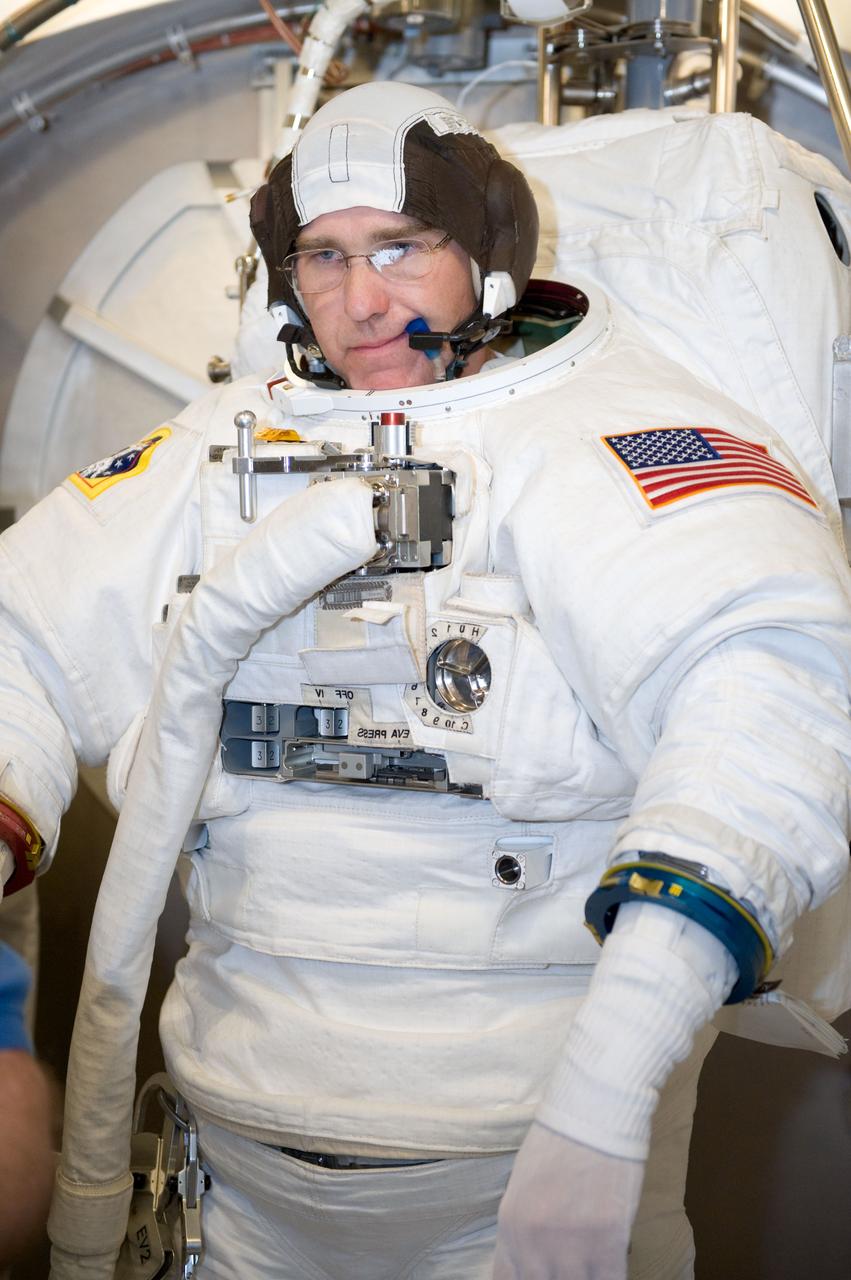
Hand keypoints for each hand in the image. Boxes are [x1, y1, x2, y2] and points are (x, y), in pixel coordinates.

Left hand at [492, 1122, 644, 1279]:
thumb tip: (530, 1262)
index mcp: (510, 1225)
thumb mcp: (523, 1184)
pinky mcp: (608, 1242)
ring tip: (590, 1266)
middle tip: (571, 1268)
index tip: (543, 1276)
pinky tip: (612, 1268)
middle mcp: (534, 1243)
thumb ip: (524, 1229)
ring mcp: (571, 1246)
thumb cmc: (559, 1139)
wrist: (593, 1109)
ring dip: (584, 1279)